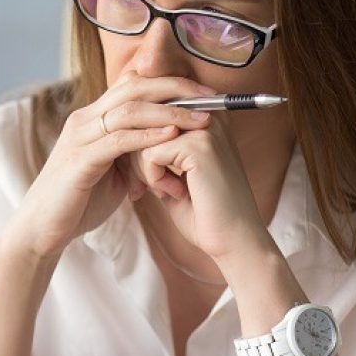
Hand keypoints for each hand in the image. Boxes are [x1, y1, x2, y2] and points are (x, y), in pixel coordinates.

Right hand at [2, 71, 216, 258]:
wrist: (42, 230)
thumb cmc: (79, 202)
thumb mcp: (113, 172)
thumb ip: (133, 155)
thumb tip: (163, 150)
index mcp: (93, 118)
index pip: (134, 85)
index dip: (170, 83)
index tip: (205, 93)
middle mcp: (85, 119)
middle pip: (135, 87)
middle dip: (176, 88)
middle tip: (211, 97)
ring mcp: (80, 137)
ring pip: (129, 109)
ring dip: (170, 111)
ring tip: (201, 117)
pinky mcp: (79, 160)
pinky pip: (119, 140)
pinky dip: (148, 135)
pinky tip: (172, 136)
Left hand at [123, 109, 271, 258]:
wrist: (234, 240)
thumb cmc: (205, 212)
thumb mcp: (173, 173)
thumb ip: (155, 150)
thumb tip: (122, 135)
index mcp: (204, 116)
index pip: (152, 114)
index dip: (138, 147)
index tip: (142, 179)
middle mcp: (208, 114)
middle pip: (145, 122)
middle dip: (136, 159)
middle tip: (144, 188)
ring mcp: (205, 128)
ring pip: (143, 137)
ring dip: (144, 171)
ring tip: (167, 191)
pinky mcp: (199, 145)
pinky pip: (149, 154)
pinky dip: (153, 179)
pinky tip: (175, 193)